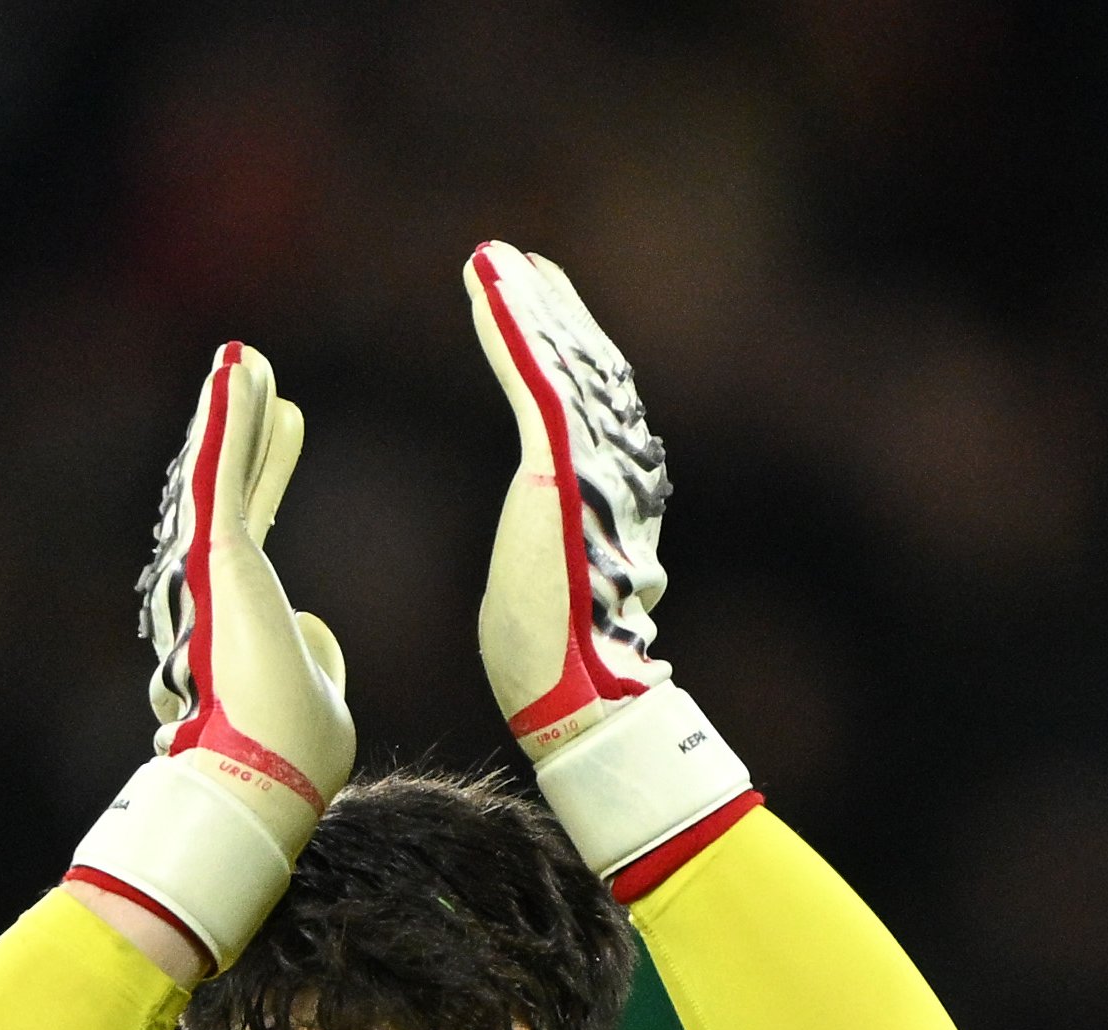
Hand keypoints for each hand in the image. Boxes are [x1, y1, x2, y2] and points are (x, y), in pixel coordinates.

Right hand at [70, 345, 353, 971]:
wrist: (264, 781)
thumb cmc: (291, 761)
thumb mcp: (318, 700)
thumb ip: (315, 661)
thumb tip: (313, 631)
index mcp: (241, 624)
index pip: (254, 533)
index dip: (268, 476)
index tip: (287, 429)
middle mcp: (214, 596)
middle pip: (231, 496)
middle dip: (246, 436)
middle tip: (256, 377)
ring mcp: (211, 576)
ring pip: (220, 477)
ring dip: (232, 414)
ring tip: (246, 360)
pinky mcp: (219, 560)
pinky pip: (223, 474)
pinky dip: (230, 419)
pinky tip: (241, 363)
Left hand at [464, 242, 672, 760]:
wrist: (573, 690)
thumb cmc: (555, 658)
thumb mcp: (554, 580)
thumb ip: (562, 542)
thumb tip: (567, 554)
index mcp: (617, 496)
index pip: (594, 407)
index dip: (570, 353)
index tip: (542, 315)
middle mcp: (619, 469)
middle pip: (588, 369)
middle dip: (555, 312)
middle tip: (519, 264)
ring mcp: (593, 464)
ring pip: (561, 363)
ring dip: (527, 304)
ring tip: (494, 260)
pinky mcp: (560, 466)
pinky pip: (533, 376)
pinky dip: (511, 322)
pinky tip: (488, 278)